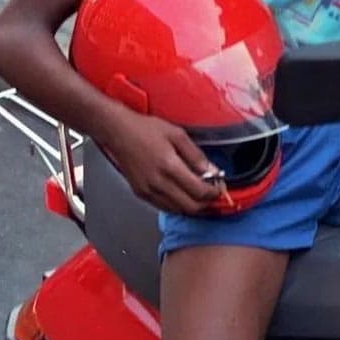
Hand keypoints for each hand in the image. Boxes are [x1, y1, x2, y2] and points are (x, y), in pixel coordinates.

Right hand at [102, 108, 226, 213]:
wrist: (119, 133)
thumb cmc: (147, 129)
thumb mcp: (178, 135)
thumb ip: (196, 155)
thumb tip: (213, 171)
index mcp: (169, 167)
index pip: (199, 191)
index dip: (214, 193)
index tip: (220, 189)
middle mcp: (158, 183)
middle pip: (190, 207)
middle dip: (206, 204)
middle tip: (214, 195)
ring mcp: (148, 191)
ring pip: (177, 210)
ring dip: (192, 207)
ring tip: (201, 195)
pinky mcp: (140, 194)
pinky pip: (164, 207)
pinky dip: (178, 206)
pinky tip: (183, 195)